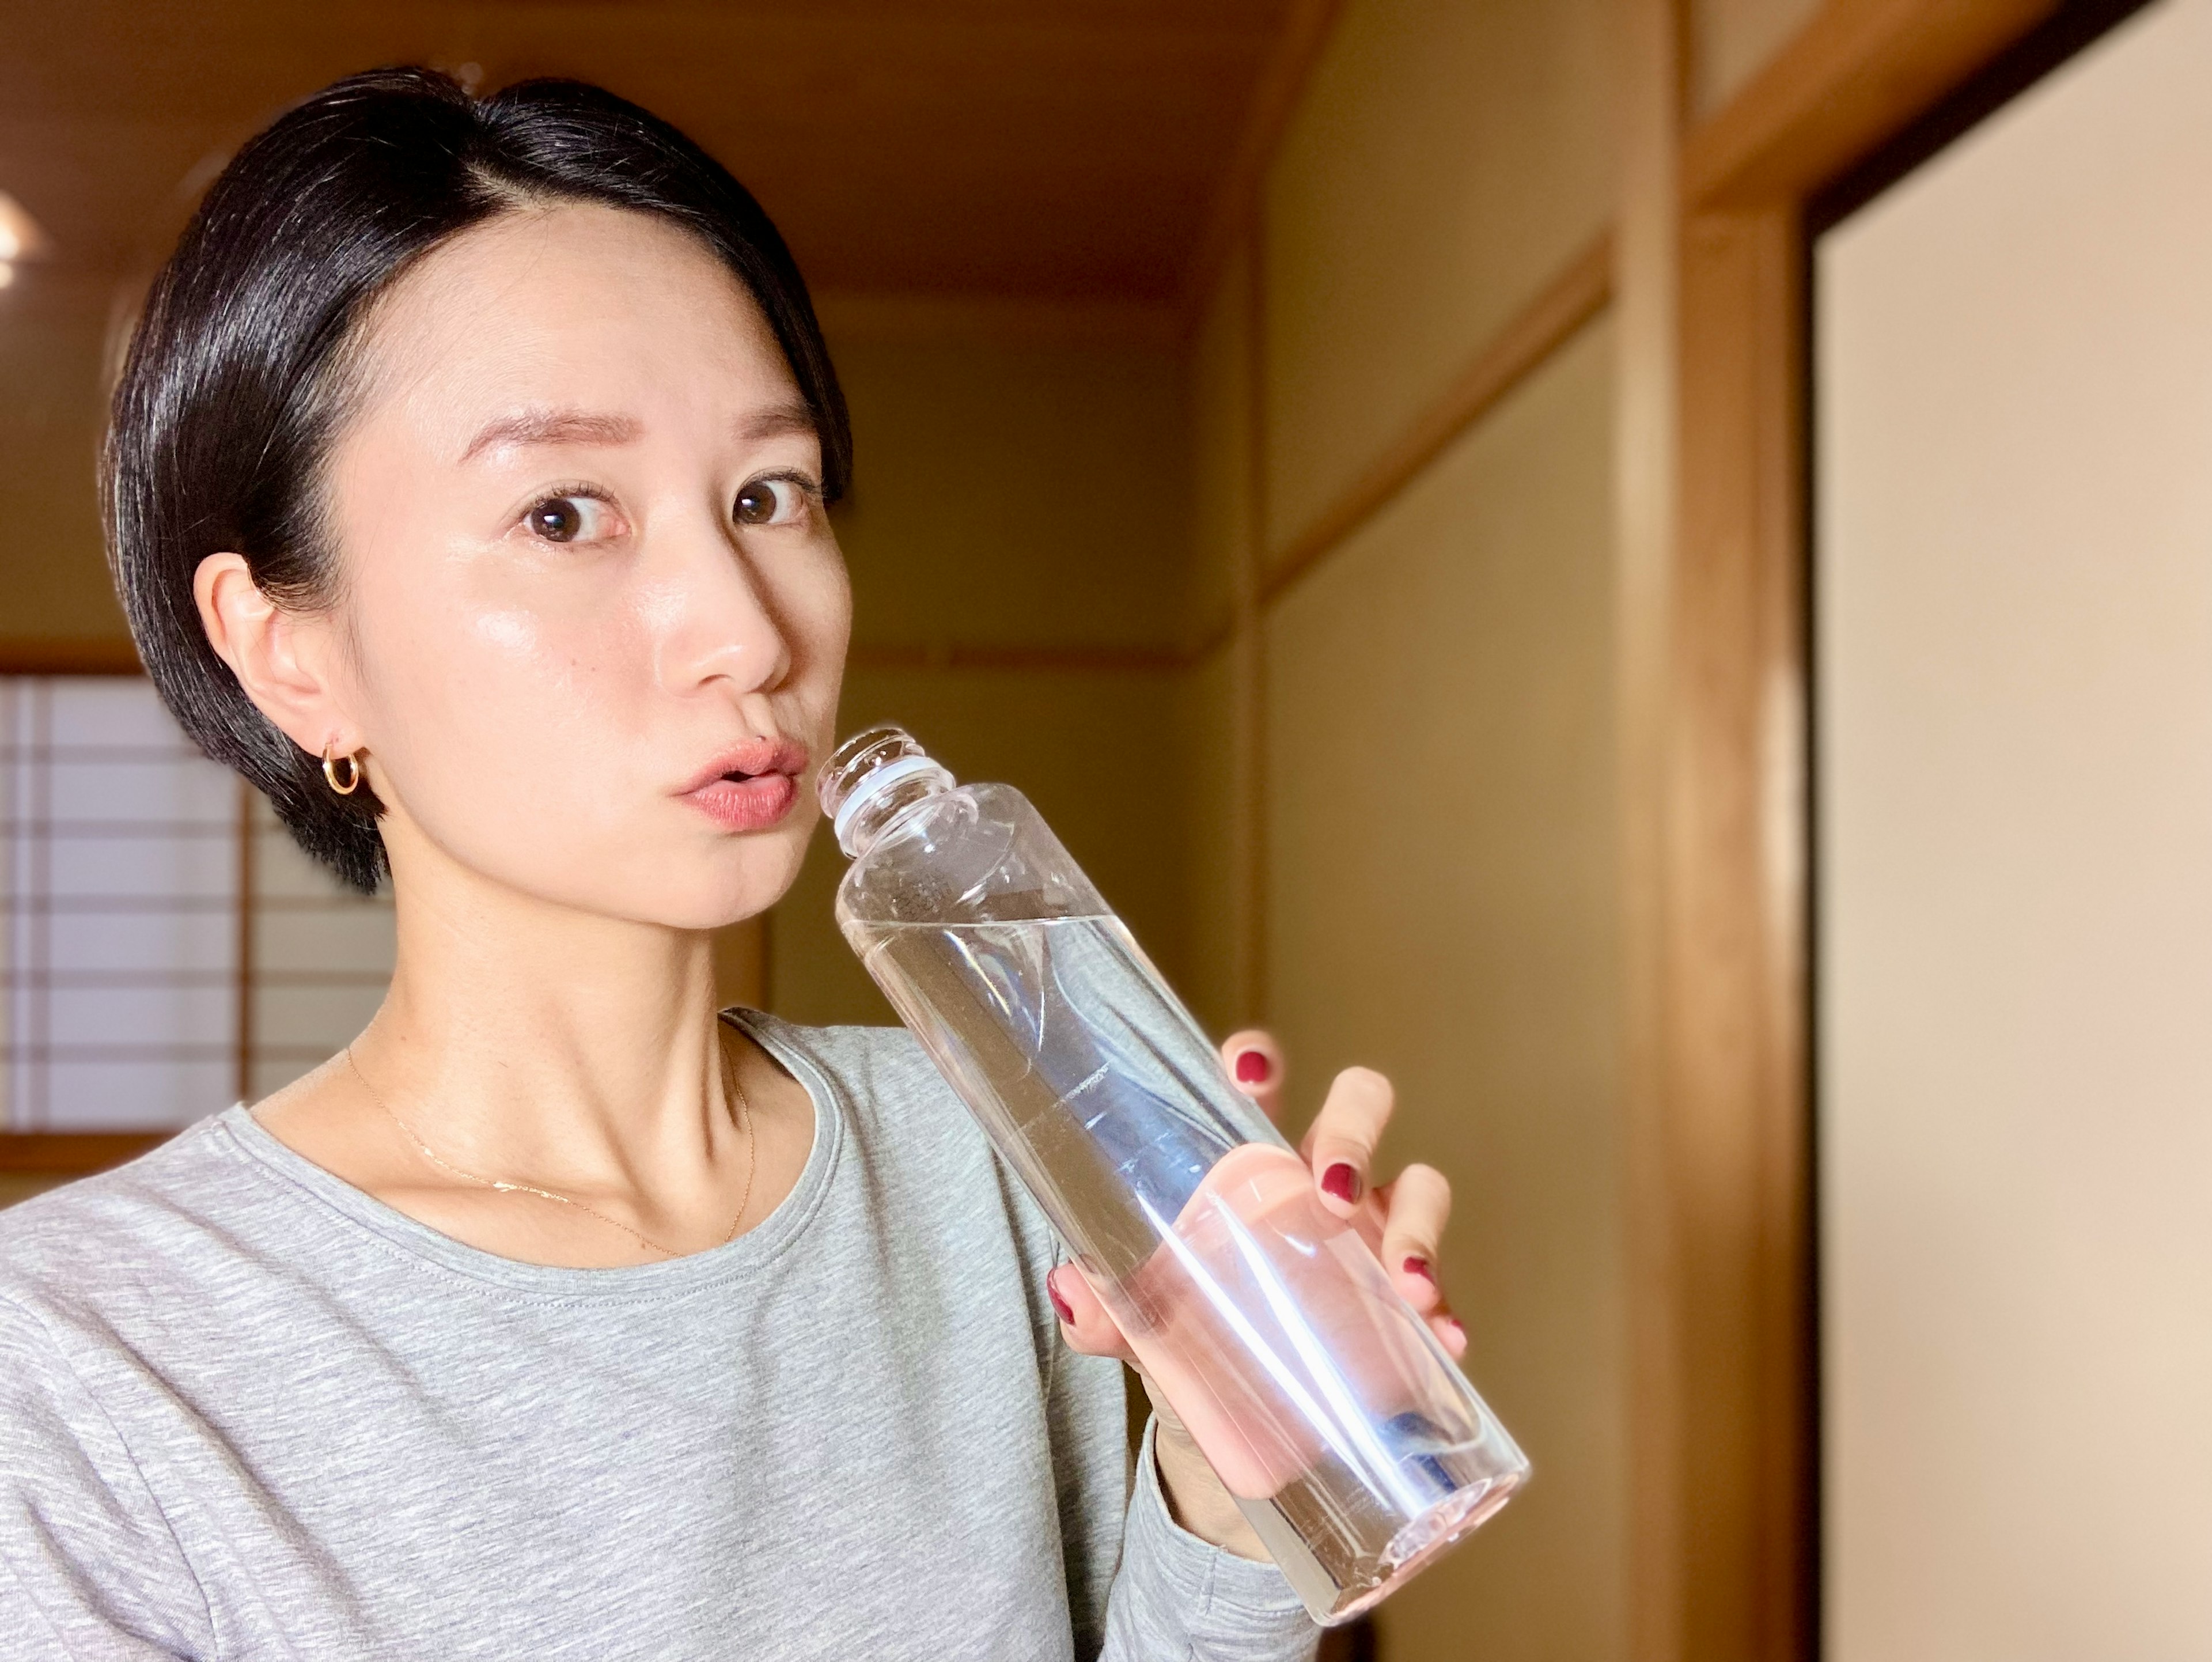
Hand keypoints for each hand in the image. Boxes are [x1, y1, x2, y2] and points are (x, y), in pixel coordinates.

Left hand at [1045, 1030, 1465, 1558]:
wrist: (1226, 1430)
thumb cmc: (1185, 1336)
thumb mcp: (1144, 1323)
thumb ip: (1108, 1310)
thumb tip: (1073, 1294)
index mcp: (1247, 1161)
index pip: (1256, 1084)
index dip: (1258, 1060)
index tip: (1250, 1070)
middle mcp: (1317, 1178)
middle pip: (1357, 1108)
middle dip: (1354, 1135)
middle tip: (1335, 1192)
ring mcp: (1371, 1232)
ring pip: (1419, 1187)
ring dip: (1418, 1228)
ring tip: (1407, 1285)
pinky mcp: (1404, 1298)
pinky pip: (1440, 1291)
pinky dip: (1444, 1313)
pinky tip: (1441, 1341)